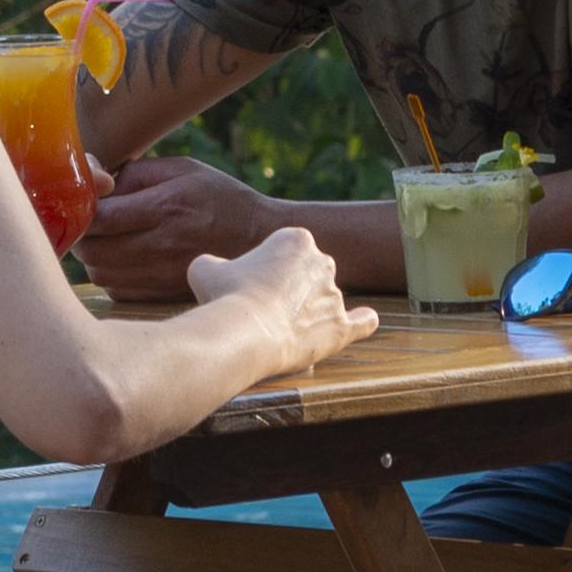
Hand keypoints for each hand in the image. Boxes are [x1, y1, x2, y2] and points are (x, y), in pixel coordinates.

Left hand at [79, 153, 291, 283]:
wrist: (260, 240)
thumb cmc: (220, 199)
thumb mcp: (184, 170)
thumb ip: (137, 173)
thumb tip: (96, 182)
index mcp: (165, 208)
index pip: (100, 216)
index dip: (81, 208)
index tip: (84, 200)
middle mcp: (160, 246)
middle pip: (91, 248)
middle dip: (82, 232)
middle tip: (91, 219)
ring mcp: (160, 275)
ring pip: (98, 272)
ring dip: (93, 254)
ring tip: (107, 238)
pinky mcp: (160, 294)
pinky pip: (114, 288)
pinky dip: (109, 273)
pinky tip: (123, 258)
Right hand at [186, 226, 365, 365]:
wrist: (245, 330)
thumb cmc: (225, 296)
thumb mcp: (206, 268)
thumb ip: (215, 264)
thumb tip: (211, 269)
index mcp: (296, 239)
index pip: (283, 252)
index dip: (263, 272)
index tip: (248, 287)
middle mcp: (323, 262)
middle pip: (307, 275)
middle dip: (289, 290)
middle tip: (261, 309)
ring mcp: (335, 296)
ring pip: (323, 302)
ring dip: (307, 314)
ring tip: (276, 332)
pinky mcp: (341, 327)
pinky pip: (361, 322)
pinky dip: (363, 321)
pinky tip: (365, 320)